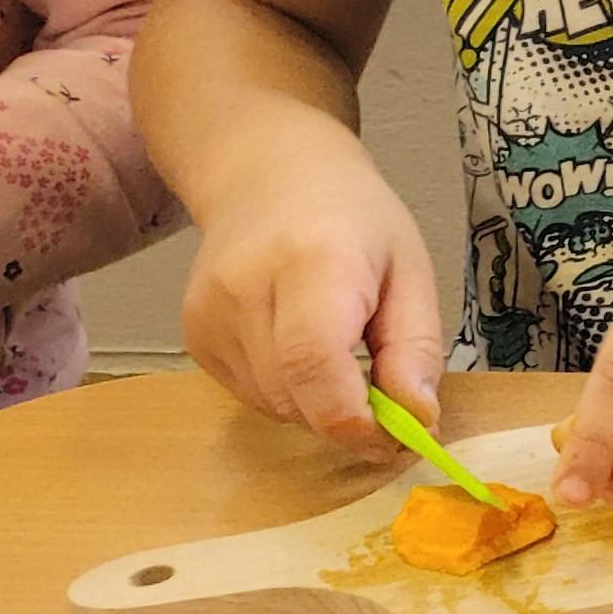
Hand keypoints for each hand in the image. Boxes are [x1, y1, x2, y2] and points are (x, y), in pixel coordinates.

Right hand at [181, 148, 441, 458]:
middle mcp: (245, 289)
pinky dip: (288, 392)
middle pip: (294, 397)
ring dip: (318, 405)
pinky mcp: (193, 335)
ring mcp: (207, 314)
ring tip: (344, 353)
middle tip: (387, 400)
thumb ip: (416, 348)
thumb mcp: (412, 271)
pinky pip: (249, 395)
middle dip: (347, 418)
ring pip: (272, 406)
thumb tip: (419, 420)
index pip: (315, 364)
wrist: (269, 174)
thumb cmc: (355, 219)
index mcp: (312, 262)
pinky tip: (303, 347)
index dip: (354, 420)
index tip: (396, 439)